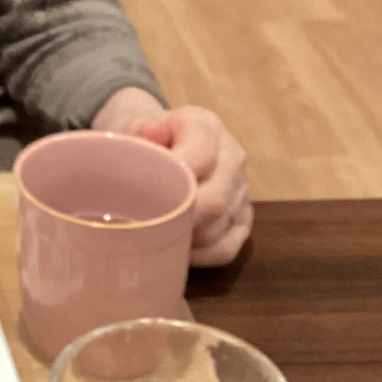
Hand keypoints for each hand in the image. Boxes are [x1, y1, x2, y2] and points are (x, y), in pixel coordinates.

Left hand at [93, 88, 252, 266]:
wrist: (164, 142)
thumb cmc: (146, 139)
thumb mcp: (137, 125)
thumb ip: (140, 130)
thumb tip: (152, 134)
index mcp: (207, 126)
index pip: (201, 155)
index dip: (174, 179)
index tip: (143, 196)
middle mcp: (232, 156)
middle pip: (214, 200)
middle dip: (177, 219)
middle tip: (145, 228)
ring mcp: (242, 189)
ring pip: (219, 228)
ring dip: (185, 239)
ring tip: (155, 237)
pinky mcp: (244, 217)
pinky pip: (227, 248)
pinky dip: (199, 256)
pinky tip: (178, 250)